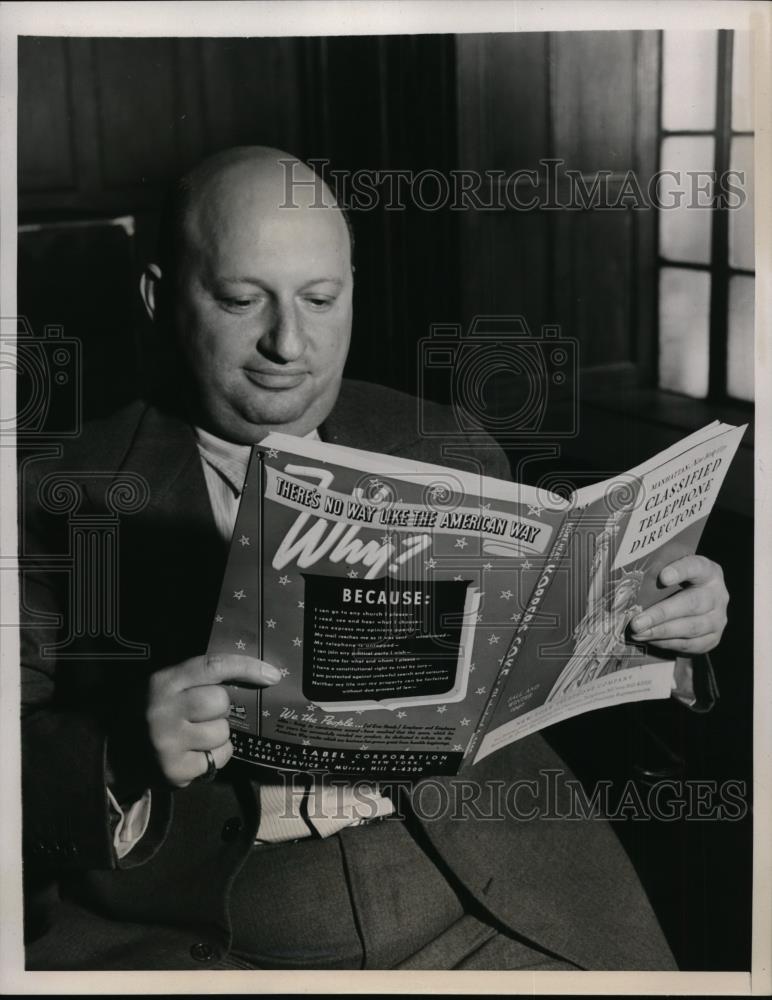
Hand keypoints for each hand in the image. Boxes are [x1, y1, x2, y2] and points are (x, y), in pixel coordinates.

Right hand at [147, 653, 280, 787]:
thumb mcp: (164, 686)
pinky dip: (215, 755)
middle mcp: (164, 711)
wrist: (114, 755)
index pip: (212, 666)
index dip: (246, 667)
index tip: (272, 673)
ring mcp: (169, 743)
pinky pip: (219, 758)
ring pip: (223, 732)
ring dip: (218, 734)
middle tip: (203, 713)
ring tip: (196, 735)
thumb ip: (196, 678)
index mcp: (163, 683)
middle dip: (220, 708)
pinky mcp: (177, 771)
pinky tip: (195, 753)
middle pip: (220, 701)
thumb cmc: (150, 713)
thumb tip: (252, 673)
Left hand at [630, 555, 728, 655]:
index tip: (663, 577)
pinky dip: (668, 643)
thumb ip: (658, 572)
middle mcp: (718, 594)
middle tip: (636, 622)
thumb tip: (629, 586)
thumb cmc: (677, 584)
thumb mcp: (672, 571)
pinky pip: (690, 644)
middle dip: (661, 614)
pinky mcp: (713, 638)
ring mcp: (718, 618)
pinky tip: (651, 639)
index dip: (680, 571)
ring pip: (691, 627)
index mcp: (707, 571)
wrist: (697, 604)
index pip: (696, 567)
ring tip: (638, 633)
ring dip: (661, 632)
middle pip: (691, 603)